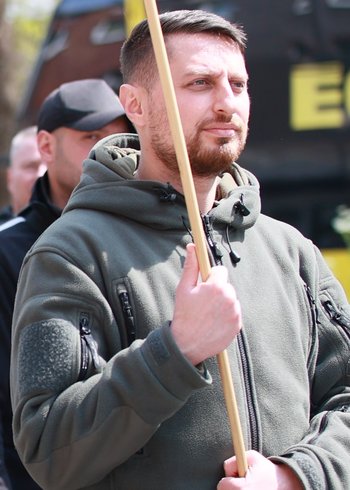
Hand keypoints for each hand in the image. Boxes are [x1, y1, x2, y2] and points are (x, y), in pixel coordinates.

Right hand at [171, 243, 241, 364]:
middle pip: (226, 285)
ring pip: (231, 299)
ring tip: (207, 314)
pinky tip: (213, 322)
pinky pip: (234, 312)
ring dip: (222, 303)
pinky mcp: (238, 324)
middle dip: (216, 290)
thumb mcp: (183, 289)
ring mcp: (235, 312)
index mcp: (216, 286)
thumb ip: (191, 266)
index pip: (220, 270)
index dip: (210, 277)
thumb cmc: (184, 315)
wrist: (187, 345)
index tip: (203, 285)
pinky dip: (226, 315)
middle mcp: (229, 297)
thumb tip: (193, 247)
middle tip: (203, 303)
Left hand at [217, 450, 302, 488]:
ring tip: (251, 487)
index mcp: (241, 489)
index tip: (239, 476)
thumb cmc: (267, 471)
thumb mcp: (252, 457)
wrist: (285, 486)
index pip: (222, 485)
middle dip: (233, 486)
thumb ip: (234, 459)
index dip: (230, 478)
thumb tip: (227, 468)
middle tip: (246, 482)